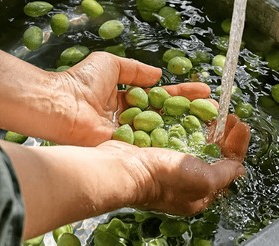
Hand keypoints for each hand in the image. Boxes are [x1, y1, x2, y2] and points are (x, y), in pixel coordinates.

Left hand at [51, 52, 209, 145]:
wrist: (62, 105)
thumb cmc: (81, 82)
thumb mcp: (111, 64)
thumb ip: (135, 70)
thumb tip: (158, 75)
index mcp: (126, 98)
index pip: (161, 95)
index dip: (183, 93)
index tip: (204, 90)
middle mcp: (131, 118)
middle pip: (166, 115)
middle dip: (191, 111)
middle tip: (216, 110)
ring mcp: (129, 134)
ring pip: (162, 131)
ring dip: (186, 127)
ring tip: (212, 125)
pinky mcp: (125, 148)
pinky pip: (151, 145)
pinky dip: (169, 143)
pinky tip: (191, 141)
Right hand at [97, 117, 249, 215]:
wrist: (123, 170)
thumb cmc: (164, 180)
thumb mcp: (203, 180)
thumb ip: (224, 174)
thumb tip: (240, 169)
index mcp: (199, 194)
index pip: (227, 169)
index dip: (237, 146)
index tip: (241, 125)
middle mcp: (185, 182)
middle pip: (211, 155)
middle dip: (223, 135)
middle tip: (229, 116)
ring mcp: (168, 168)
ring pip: (194, 144)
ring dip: (206, 128)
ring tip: (212, 112)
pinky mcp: (155, 154)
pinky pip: (176, 138)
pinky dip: (186, 127)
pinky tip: (189, 115)